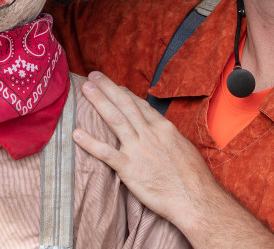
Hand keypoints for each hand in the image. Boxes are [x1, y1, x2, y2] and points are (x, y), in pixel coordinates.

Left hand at [74, 72, 273, 247]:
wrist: (196, 199)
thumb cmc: (195, 178)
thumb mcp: (185, 148)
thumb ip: (169, 138)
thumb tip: (163, 134)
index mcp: (164, 128)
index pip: (140, 105)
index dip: (125, 94)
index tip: (115, 86)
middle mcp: (150, 134)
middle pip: (125, 105)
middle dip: (108, 88)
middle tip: (93, 75)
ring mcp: (138, 150)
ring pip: (115, 120)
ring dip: (99, 102)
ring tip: (85, 89)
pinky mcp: (130, 169)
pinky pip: (107, 153)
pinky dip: (91, 143)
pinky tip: (77, 134)